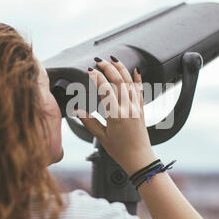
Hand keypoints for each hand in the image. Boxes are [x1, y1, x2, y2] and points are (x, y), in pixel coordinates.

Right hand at [74, 56, 156, 175]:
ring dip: (122, 69)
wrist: (139, 158)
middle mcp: (127, 108)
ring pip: (130, 83)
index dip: (97, 78)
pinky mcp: (141, 110)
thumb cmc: (119, 150)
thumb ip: (89, 122)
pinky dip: (138, 79)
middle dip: (108, 68)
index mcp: (115, 115)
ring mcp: (136, 108)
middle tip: (99, 61)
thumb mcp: (101, 137)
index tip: (89, 70)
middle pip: (118, 81)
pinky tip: (136, 70)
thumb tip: (76, 110)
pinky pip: (140, 90)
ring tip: (113, 60)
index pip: (105, 90)